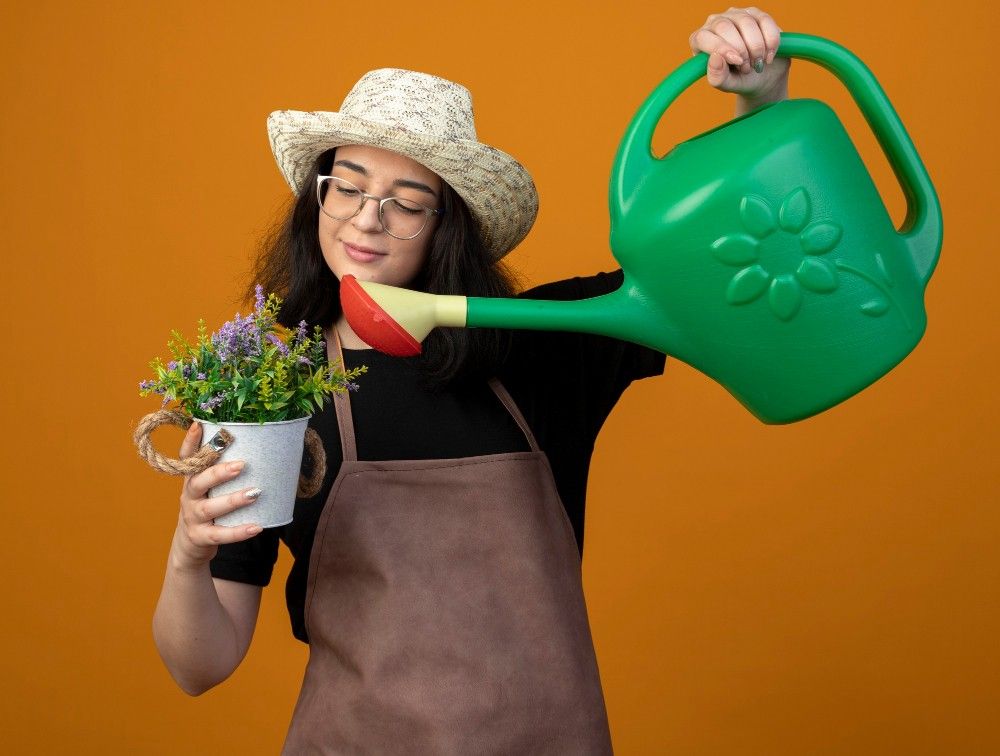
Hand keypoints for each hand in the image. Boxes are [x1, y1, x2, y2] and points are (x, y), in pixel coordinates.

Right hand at [171, 421, 263, 569]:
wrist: (191, 544)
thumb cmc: (207, 507)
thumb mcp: (208, 488)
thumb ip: (220, 470)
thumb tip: (254, 446)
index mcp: (191, 480)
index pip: (187, 458)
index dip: (190, 442)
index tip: (198, 425)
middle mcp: (188, 496)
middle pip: (198, 482)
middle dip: (219, 473)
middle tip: (241, 465)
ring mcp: (192, 517)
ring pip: (210, 508)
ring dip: (233, 500)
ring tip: (255, 493)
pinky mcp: (200, 537)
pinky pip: (220, 534)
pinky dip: (238, 532)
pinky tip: (256, 527)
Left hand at [689, 7, 788, 99]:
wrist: (764, 77)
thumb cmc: (739, 79)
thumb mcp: (727, 84)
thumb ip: (717, 76)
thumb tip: (715, 58)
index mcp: (700, 41)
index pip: (703, 37)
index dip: (721, 48)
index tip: (737, 61)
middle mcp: (716, 23)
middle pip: (724, 26)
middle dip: (740, 49)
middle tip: (747, 68)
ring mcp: (736, 16)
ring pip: (745, 22)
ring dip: (756, 47)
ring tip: (757, 63)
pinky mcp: (757, 14)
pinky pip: (765, 20)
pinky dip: (770, 40)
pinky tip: (769, 55)